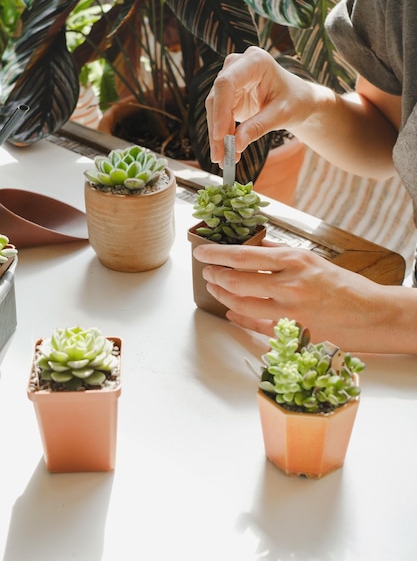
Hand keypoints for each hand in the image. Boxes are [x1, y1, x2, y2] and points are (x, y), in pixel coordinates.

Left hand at [193, 240, 391, 352]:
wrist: (373, 315)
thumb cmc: (346, 286)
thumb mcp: (313, 260)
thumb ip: (281, 254)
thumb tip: (255, 246)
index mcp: (294, 261)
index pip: (243, 255)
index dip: (216, 253)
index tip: (201, 251)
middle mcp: (289, 285)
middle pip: (236, 280)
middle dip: (214, 275)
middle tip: (207, 272)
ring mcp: (289, 312)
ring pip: (241, 304)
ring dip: (222, 295)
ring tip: (215, 289)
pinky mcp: (291, 334)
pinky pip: (256, 325)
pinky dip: (239, 317)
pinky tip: (231, 311)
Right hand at [205, 46, 309, 165]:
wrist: (299, 100)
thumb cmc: (296, 101)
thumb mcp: (281, 114)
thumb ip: (259, 127)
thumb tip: (236, 145)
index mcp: (255, 61)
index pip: (226, 83)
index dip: (220, 110)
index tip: (220, 136)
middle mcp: (238, 66)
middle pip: (217, 97)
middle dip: (217, 128)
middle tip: (220, 156)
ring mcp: (231, 79)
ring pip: (214, 109)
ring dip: (217, 135)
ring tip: (224, 158)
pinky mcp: (228, 95)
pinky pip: (218, 116)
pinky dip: (221, 135)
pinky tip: (226, 151)